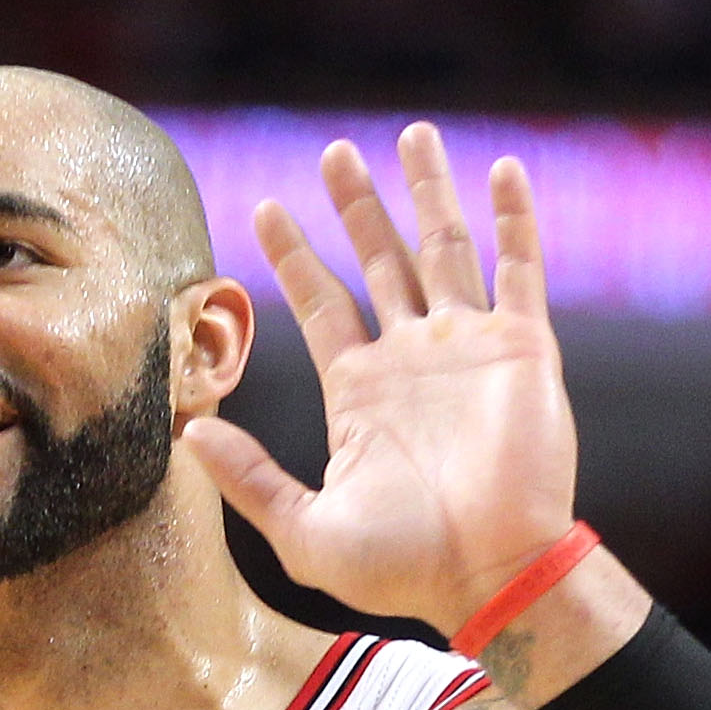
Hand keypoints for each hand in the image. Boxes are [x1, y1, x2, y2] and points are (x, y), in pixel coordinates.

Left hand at [182, 124, 577, 635]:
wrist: (491, 576)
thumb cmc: (403, 569)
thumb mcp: (303, 530)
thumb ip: (250, 477)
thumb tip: (187, 434)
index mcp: (360, 391)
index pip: (320, 303)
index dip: (293, 256)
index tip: (263, 208)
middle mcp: (412, 359)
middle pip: (378, 260)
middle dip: (357, 205)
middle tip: (333, 151)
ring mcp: (469, 348)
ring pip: (445, 247)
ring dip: (429, 190)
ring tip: (411, 133)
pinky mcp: (523, 348)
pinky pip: (520, 268)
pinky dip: (514, 218)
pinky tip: (500, 169)